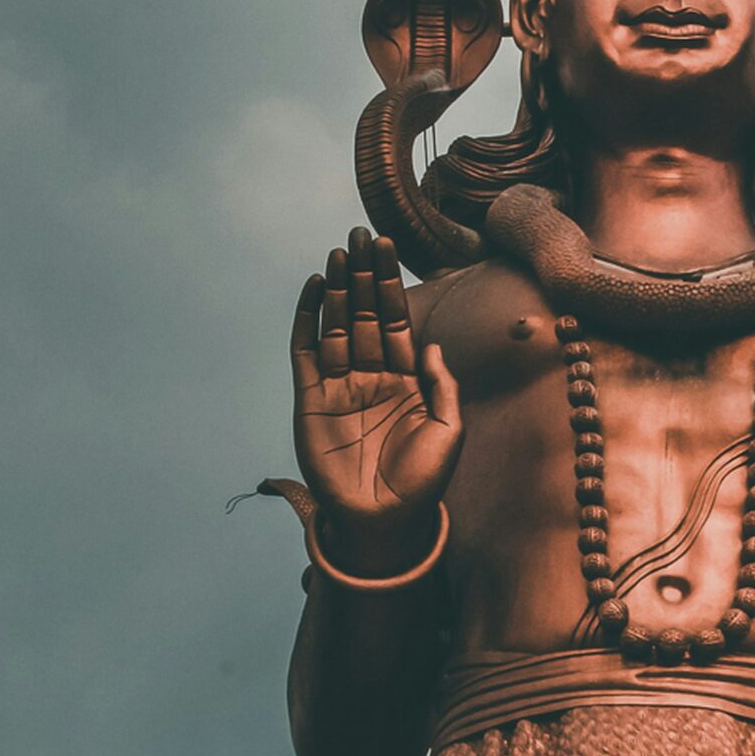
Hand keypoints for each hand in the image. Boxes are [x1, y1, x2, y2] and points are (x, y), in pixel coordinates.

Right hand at [291, 228, 461, 572]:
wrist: (385, 522)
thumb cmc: (422, 484)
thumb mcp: (448, 432)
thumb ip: (441, 386)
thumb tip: (431, 344)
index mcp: (406, 380)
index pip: (396, 320)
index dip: (391, 283)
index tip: (388, 246)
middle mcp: (372, 377)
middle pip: (365, 314)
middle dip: (363, 275)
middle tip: (361, 233)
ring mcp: (339, 386)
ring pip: (337, 325)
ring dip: (337, 288)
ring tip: (338, 252)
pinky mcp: (311, 400)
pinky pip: (306, 352)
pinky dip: (308, 319)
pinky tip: (315, 288)